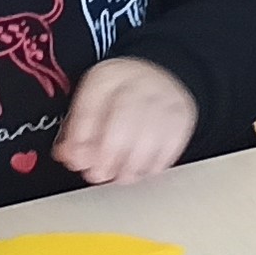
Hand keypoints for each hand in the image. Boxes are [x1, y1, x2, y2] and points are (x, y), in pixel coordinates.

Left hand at [55, 57, 197, 184]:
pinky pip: (173, 143)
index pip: (92, 105)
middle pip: (125, 116)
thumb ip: (76, 135)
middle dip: (110, 152)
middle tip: (99, 175)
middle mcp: (139, 81)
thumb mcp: (90, 110)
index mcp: (108, 76)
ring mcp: (166, 96)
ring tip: (121, 177)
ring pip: (152, 132)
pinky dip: (156, 163)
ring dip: (134, 163)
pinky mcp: (184, 114)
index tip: (77, 161)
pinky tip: (143, 171)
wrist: (155, 84)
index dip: (82, 137)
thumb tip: (72, 157)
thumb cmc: (116, 102)